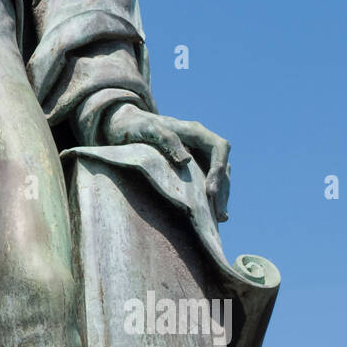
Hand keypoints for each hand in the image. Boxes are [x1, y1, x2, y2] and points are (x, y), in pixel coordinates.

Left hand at [102, 103, 230, 222]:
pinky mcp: (190, 167)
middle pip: (222, 166)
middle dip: (222, 190)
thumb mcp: (147, 129)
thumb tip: (186, 161)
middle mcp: (200, 143)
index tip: (210, 192)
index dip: (219, 169)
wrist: (124, 125)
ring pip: (217, 176)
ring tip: (218, 220)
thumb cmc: (135, 125)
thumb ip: (166, 139)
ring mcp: (196, 154)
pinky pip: (205, 182)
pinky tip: (209, 216)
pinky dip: (208, 198)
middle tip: (219, 216)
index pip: (219, 147)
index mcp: (194, 131)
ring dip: (220, 197)